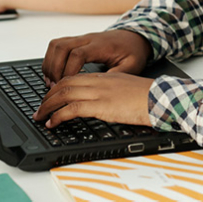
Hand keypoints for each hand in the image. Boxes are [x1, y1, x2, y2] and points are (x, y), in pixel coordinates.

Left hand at [33, 72, 153, 127]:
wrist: (162, 98)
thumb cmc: (151, 97)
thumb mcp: (128, 91)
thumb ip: (114, 93)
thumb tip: (106, 104)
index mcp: (106, 77)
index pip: (75, 78)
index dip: (59, 87)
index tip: (51, 97)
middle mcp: (100, 82)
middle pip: (65, 84)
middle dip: (48, 96)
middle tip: (40, 107)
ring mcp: (100, 93)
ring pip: (63, 94)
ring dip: (48, 106)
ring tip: (40, 116)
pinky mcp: (101, 105)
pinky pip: (72, 109)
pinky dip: (58, 116)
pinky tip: (52, 123)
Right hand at [42, 30, 151, 85]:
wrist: (135, 37)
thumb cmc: (133, 52)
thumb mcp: (132, 66)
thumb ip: (116, 75)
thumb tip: (101, 87)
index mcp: (101, 46)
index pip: (78, 54)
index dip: (69, 70)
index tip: (65, 85)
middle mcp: (88, 39)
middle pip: (62, 47)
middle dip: (54, 68)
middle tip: (54, 87)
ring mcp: (82, 39)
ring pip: (56, 45)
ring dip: (49, 63)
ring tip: (50, 82)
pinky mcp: (78, 41)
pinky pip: (57, 45)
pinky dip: (51, 59)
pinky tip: (52, 74)